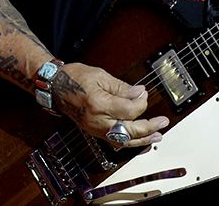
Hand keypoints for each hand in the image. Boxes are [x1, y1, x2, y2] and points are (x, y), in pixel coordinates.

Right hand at [52, 62, 169, 147]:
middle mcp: (96, 120)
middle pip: (127, 130)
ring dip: (142, 140)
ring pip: (122, 141)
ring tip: (157, 136)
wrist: (55, 88)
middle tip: (163, 122)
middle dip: (148, 127)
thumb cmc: (75, 78)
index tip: (144, 93)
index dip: (141, 102)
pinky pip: (114, 141)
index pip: (128, 110)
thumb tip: (140, 93)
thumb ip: (122, 87)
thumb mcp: (101, 76)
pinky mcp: (94, 131)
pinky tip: (140, 140)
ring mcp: (94, 128)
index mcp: (98, 104)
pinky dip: (129, 142)